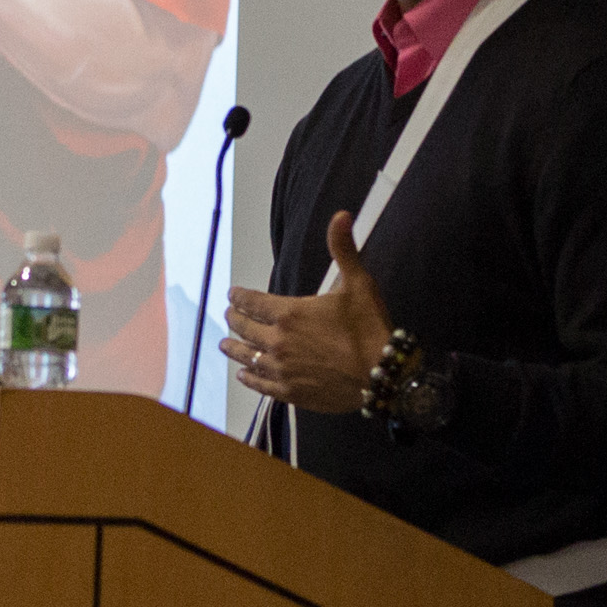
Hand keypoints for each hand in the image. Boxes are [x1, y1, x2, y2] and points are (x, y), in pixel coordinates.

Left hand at [218, 211, 393, 413]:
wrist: (381, 375)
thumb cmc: (369, 328)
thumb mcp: (358, 283)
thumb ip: (343, 249)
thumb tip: (341, 215)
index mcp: (289, 313)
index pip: (252, 302)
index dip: (239, 297)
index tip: (232, 295)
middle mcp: (278, 340)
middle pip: (245, 329)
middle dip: (235, 320)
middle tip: (229, 316)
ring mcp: (281, 369)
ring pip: (247, 357)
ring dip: (234, 349)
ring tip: (225, 345)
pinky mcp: (289, 392)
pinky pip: (260, 384)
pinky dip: (248, 378)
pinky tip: (243, 376)